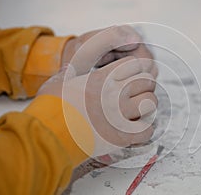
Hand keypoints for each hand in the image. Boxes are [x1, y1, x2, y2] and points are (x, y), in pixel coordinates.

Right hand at [38, 25, 157, 155]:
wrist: (50, 135)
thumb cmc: (53, 106)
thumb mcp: (63, 77)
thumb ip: (75, 66)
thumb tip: (77, 63)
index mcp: (104, 78)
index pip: (136, 64)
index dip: (139, 66)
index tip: (138, 69)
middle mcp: (116, 94)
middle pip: (147, 80)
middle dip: (145, 82)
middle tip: (139, 87)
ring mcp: (120, 116)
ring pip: (150, 102)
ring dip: (147, 103)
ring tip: (139, 106)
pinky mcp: (121, 137)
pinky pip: (147, 130)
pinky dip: (145, 128)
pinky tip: (137, 126)